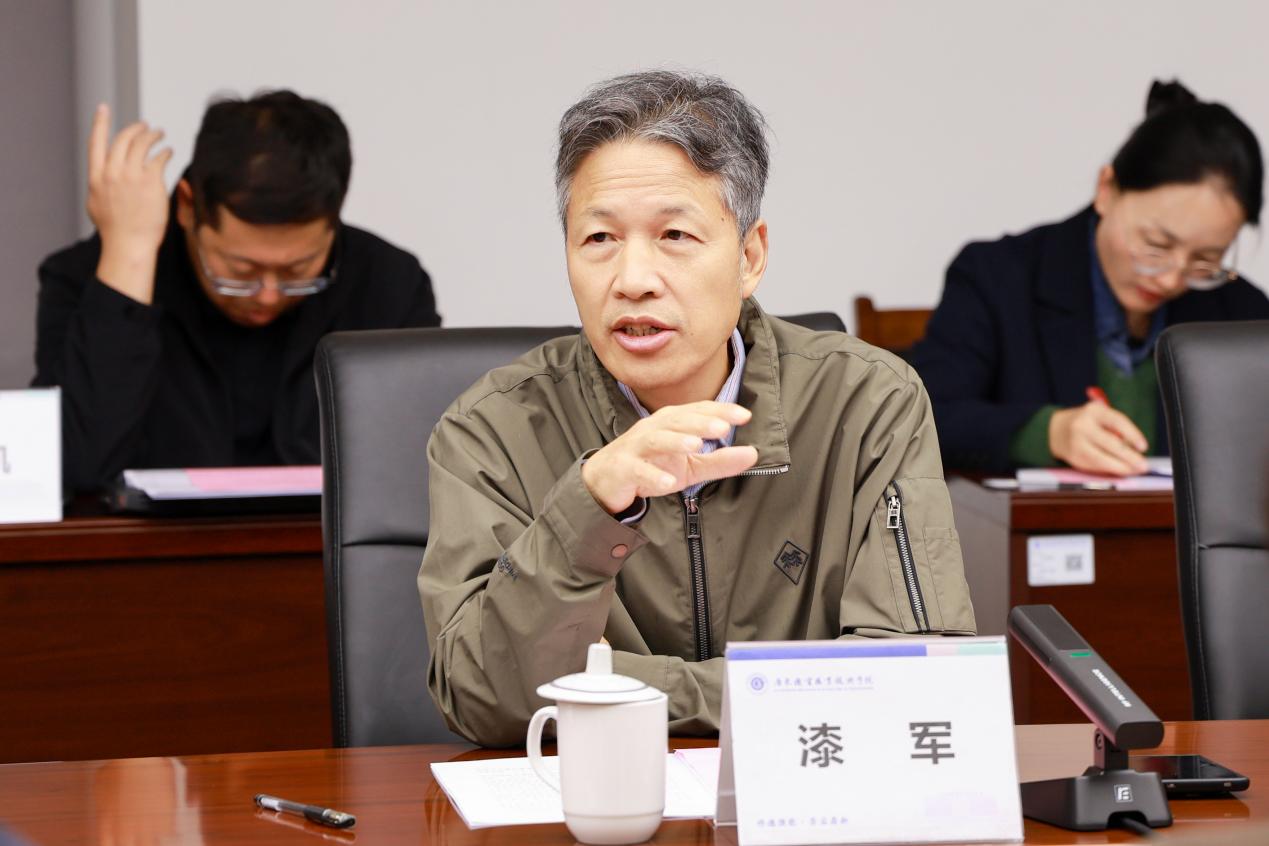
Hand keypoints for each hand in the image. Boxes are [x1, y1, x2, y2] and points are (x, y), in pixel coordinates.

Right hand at [86, 103, 173, 303]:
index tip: (103, 108)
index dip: (100, 123)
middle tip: (145, 126)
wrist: (129, 244)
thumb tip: (105, 174)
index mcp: (96, 177)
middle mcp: (112, 172)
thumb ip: (101, 184)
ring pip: (142, 144)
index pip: (96, 142)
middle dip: (135, 128)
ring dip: (152, 135)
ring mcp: (131, 176)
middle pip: (123, 139)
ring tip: (160, 134)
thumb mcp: (96, 203)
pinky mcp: (151, 182)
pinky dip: (164, 151)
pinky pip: (159, 158)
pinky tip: (169, 152)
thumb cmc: (115, 229)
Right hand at [582, 401, 757, 513]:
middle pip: (677, 420)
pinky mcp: (623, 468)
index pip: (697, 411)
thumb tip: (754, 454)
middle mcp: (653, 428)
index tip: (745, 415)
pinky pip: (637, 469)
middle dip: (700, 422)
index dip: (720, 411)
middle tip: (723, 428)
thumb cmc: (651, 466)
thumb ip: (720, 460)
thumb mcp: (690, 467)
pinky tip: (669, 482)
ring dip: (676, 440)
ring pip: (656, 438)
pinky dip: (653, 475)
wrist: (606, 480)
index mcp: (671, 423)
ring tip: (697, 446)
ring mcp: (636, 447)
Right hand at [1049, 401, 1148, 475]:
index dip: (1132, 435)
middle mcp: (1083, 425)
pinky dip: (1109, 470)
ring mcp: (1076, 443)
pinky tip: (1119, 471)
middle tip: (1143, 466)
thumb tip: (1135, 450)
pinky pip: (1095, 466)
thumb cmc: (1086, 422)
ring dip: (1121, 467)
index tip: (1143, 447)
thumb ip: (1116, 427)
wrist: (1055, 430)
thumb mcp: (1100, 415)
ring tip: (1134, 471)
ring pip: (1102, 459)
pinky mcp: (1073, 457)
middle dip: (1130, 457)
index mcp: (1093, 411)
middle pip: (1111, 443)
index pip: (1117, 421)